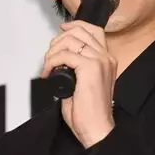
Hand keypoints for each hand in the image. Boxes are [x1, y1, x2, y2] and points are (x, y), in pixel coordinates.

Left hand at [41, 20, 116, 147]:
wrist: (96, 128)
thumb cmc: (88, 112)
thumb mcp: (82, 83)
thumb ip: (76, 66)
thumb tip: (59, 57)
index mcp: (107, 60)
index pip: (93, 30)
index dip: (75, 25)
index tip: (62, 30)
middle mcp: (106, 57)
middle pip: (80, 31)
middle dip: (59, 39)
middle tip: (50, 56)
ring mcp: (100, 61)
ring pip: (71, 40)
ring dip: (53, 51)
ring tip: (48, 66)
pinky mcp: (90, 68)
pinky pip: (65, 55)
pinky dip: (52, 62)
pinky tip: (48, 73)